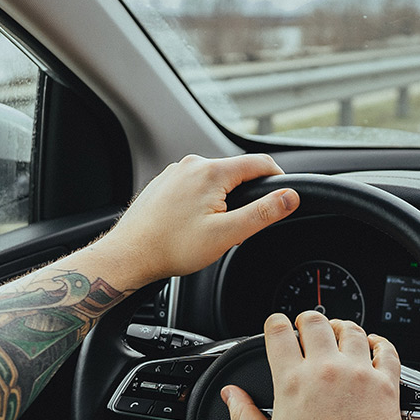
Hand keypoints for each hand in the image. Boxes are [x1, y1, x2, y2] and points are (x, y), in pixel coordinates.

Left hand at [93, 154, 295, 284]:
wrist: (129, 255)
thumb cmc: (172, 248)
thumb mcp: (227, 234)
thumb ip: (263, 213)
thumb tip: (290, 197)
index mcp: (211, 172)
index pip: (260, 163)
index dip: (279, 179)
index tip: (285, 196)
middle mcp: (192, 164)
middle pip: (236, 173)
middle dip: (245, 197)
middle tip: (238, 229)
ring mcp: (175, 172)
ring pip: (214, 181)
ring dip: (222, 201)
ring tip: (210, 231)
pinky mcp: (164, 183)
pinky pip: (194, 187)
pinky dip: (201, 203)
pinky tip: (191, 227)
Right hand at [223, 311, 404, 419]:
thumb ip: (243, 415)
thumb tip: (230, 395)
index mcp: (293, 381)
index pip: (279, 332)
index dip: (275, 323)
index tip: (277, 325)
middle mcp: (326, 370)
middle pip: (316, 322)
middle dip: (307, 320)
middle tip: (306, 327)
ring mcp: (359, 374)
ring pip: (351, 330)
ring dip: (341, 327)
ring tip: (338, 333)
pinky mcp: (386, 384)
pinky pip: (386, 349)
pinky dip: (379, 342)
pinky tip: (374, 345)